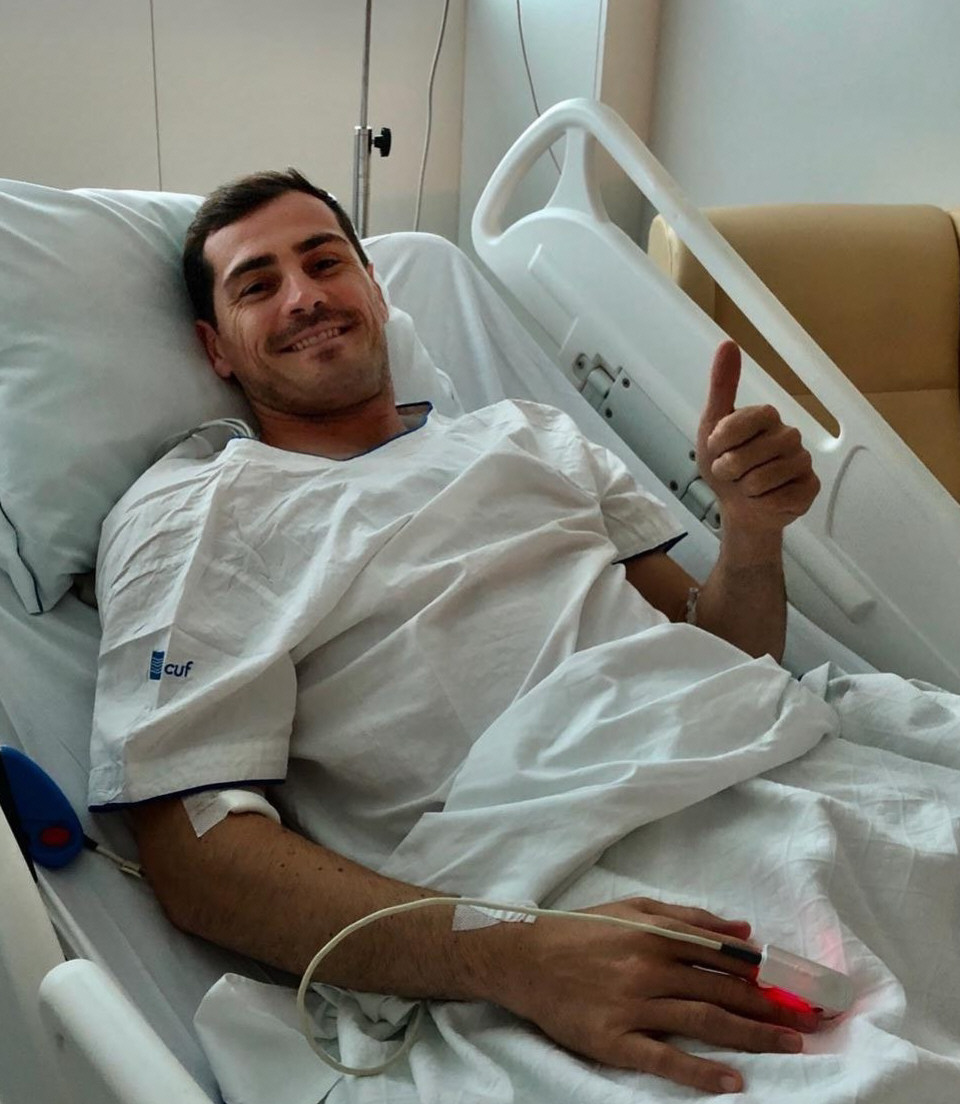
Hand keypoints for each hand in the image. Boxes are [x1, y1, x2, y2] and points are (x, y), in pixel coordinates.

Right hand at [498, 896, 819, 1094]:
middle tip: (813, 1021)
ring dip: (752, 1034)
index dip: (767, 972)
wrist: (524, 957)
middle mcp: (651, 967)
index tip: (802, 985)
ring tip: (791, 1045)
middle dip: (773, 1006)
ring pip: (704, 1020)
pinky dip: (700, 1071)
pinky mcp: (615, 1040)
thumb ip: (689, 918)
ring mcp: (634, 1005)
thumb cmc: (581, 931)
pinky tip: (731, 1082)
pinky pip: (665, 1058)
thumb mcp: (633, 908)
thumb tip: (744, 931)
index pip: (724, 955)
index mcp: (657, 933)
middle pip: (723, 989)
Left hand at [697, 341, 819, 537]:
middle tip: (733, 473)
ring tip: (747, 486)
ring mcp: (802, 461)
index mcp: (766, 415)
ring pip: (760, 480)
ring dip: (744, 490)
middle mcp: (789, 434)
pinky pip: (778, 498)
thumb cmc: (726, 466)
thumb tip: (728, 343)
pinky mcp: (809, 487)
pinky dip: (762, 504)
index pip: (735, 425)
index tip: (717, 449)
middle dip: (728, 471)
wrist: (740, 507)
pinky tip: (765, 499)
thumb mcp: (712, 426)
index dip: (718, 444)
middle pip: (745, 457)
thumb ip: (721, 387)